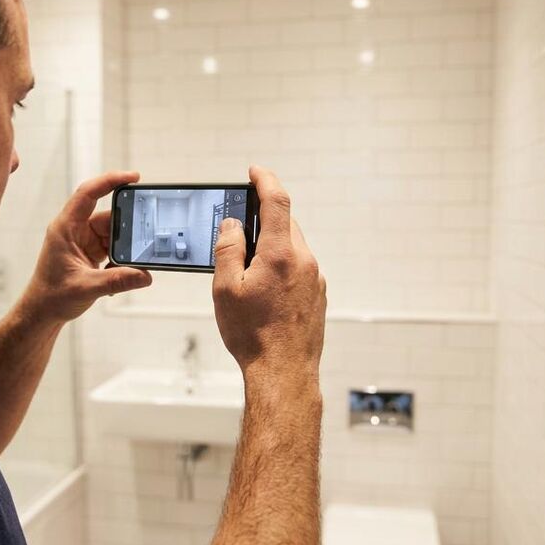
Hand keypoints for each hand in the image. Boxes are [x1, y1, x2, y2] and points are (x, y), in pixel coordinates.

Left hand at [20, 171, 151, 324]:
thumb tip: (144, 275)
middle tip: (146, 230)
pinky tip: (126, 269)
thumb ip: (116, 280)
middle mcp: (75, 229)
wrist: (43, 312)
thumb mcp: (86, 287)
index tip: (133, 177)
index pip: (88, 194)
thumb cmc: (52, 296)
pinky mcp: (91, 252)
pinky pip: (113, 246)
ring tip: (136, 257)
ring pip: (114, 232)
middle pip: (108, 215)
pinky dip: (123, 256)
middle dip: (127, 223)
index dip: (109, 181)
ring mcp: (84, 240)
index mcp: (65, 228)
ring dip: (126, 244)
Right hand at [212, 166, 326, 383]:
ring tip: (247, 270)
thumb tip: (233, 225)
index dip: (265, 180)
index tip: (254, 171)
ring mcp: (315, 278)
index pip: (277, 201)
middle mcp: (304, 261)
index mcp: (281, 254)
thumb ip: (229, 249)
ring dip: (272, 246)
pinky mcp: (318, 295)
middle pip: (286, 224)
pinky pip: (299, 268)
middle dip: (264, 219)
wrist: (284, 373)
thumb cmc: (253, 335)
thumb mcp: (226, 289)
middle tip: (240, 228)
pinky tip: (264, 290)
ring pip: (292, 247)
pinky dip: (281, 266)